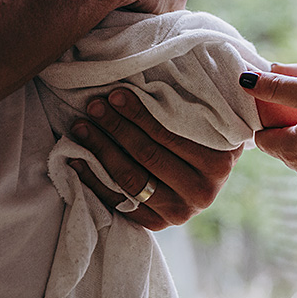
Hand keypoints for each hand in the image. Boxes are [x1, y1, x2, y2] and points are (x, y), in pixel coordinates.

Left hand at [69, 88, 238, 229]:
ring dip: (101, 150)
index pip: (168, 135)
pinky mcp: (157, 224)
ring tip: (81, 127)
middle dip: (115, 127)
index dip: (138, 113)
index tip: (114, 94)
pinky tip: (77, 160)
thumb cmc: (205, 134)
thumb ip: (201, 102)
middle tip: (94, 106)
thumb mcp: (214, 118)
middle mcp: (202, 192)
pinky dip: (94, 180)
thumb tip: (178, 73)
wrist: (208, 176)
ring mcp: (179, 212)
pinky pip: (119, 203)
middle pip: (147, 156)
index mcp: (219, 162)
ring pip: (130, 180)